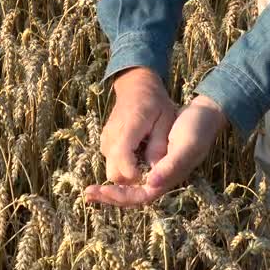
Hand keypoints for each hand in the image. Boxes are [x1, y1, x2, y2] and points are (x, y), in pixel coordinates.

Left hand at [86, 94, 228, 206]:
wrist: (205, 114)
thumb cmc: (196, 129)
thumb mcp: (186, 146)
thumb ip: (170, 166)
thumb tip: (150, 184)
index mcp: (168, 178)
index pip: (140, 197)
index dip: (120, 197)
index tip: (101, 191)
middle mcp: (161, 178)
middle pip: (132, 196)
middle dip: (110, 196)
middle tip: (88, 193)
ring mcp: (157, 170)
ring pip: (130, 187)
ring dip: (112, 190)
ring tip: (91, 190)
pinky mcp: (153, 161)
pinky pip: (132, 174)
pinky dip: (118, 176)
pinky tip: (106, 174)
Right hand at [99, 67, 176, 182]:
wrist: (136, 87)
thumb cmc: (155, 103)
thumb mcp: (165, 119)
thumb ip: (159, 144)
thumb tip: (156, 169)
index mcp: (127, 129)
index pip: (122, 162)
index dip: (135, 176)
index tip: (150, 177)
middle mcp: (111, 137)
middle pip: (114, 174)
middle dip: (131, 182)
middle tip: (150, 177)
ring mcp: (105, 141)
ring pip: (112, 171)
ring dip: (127, 176)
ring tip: (146, 167)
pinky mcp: (105, 143)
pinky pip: (111, 163)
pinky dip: (123, 168)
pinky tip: (138, 160)